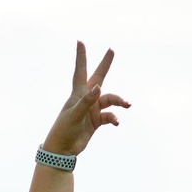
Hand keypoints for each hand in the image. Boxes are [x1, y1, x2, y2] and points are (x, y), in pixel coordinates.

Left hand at [40, 43, 127, 157]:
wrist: (63, 149)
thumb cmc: (64, 130)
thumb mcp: (75, 114)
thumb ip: (86, 101)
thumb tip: (98, 87)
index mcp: (78, 93)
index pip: (80, 70)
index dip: (81, 56)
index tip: (80, 41)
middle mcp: (86, 98)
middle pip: (98, 77)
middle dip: (105, 64)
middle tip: (111, 50)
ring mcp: (92, 109)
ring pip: (109, 99)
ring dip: (119, 101)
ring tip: (127, 104)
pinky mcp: (97, 121)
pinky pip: (110, 116)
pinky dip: (115, 118)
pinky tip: (117, 122)